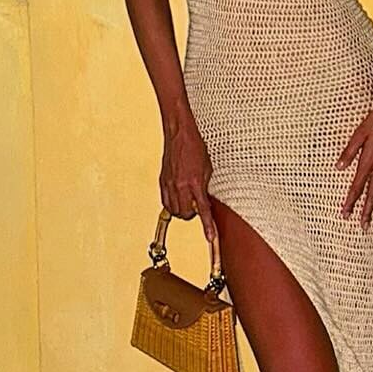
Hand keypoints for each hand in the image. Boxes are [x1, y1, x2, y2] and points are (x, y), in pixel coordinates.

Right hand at [161, 114, 216, 241]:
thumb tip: (204, 202)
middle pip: (185, 215)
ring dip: (181, 210)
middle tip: (196, 206)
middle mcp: (181, 186)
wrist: (179, 134)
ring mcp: (169, 184)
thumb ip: (205, 187)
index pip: (202, 210)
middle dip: (192, 215)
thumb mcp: (207, 168)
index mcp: (195, 183)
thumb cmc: (196, 147)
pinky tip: (177, 197)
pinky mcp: (162, 182)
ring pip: (174, 211)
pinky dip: (172, 204)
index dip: (207, 226)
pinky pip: (165, 202)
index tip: (210, 238)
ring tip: (187, 200)